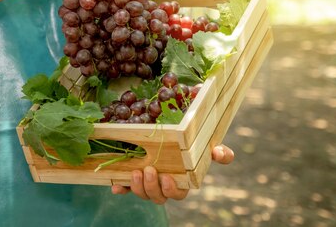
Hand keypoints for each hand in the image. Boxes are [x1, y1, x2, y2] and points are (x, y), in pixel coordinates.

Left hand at [111, 144, 234, 203]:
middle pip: (158, 197)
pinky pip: (125, 187)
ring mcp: (147, 183)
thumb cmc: (192, 146)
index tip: (168, 178)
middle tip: (149, 170)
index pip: (178, 193)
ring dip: (138, 187)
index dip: (172, 190)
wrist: (166, 138)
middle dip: (152, 187)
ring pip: (142, 194)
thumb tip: (220, 153)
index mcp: (181, 183)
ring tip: (135, 171)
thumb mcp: (205, 147)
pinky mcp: (132, 178)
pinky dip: (120, 188)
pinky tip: (115, 187)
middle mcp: (163, 187)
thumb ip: (219, 152)